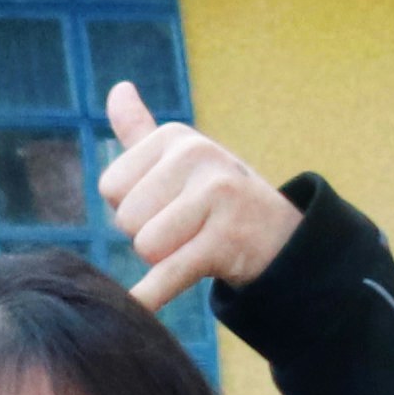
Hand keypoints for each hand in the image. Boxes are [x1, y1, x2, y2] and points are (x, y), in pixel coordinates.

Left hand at [95, 83, 301, 309]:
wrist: (281, 239)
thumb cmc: (215, 198)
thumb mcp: (180, 158)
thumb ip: (141, 130)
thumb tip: (118, 88)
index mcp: (176, 137)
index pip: (112, 187)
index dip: (134, 207)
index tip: (170, 204)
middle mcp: (198, 156)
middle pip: (127, 219)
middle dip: (149, 235)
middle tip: (188, 229)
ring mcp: (216, 196)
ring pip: (146, 247)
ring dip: (165, 259)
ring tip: (198, 243)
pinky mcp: (226, 239)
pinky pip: (168, 274)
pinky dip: (151, 296)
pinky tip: (139, 306)